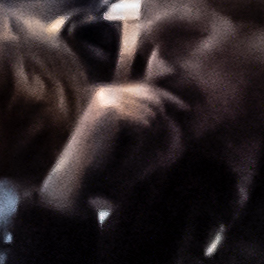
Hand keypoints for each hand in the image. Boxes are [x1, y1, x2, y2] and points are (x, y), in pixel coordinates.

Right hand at [49, 80, 194, 211]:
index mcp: (105, 94)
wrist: (78, 175)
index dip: (168, 98)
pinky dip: (142, 145)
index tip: (185, 110)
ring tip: (134, 156)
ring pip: (152, 114)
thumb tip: (182, 108)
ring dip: (151, 138)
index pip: (146, 88)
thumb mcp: (129, 135)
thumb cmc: (104, 160)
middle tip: (161, 146)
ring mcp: (107, 100)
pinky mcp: (111, 112)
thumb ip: (150, 119)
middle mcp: (105, 92)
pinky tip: (126, 157)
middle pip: (153, 99)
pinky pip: (145, 126)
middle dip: (163, 122)